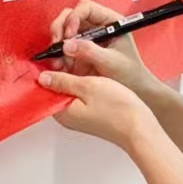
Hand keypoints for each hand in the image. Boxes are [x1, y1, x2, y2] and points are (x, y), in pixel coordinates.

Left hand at [36, 66, 152, 150]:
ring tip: (87, 62)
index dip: (50, 69)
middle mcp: (68, 116)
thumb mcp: (87, 86)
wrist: (140, 128)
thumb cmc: (118, 109)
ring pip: (70, 90)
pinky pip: (82, 96)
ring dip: (76, 75)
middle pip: (57, 88)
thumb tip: (43, 77)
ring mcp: (80, 116)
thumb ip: (62, 81)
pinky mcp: (91, 114)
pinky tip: (95, 75)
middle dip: (63, 70)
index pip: (45, 88)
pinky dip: (85, 83)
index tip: (58, 56)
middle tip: (74, 56)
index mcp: (62, 111)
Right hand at [48, 0, 155, 99]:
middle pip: (70, 16)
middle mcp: (95, 27)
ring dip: (56, 44)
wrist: (132, 89)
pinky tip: (59, 67)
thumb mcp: (111, 61)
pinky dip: (56, 57)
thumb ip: (90, 51)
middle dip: (60, 28)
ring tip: (57, 62)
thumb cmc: (129, 72)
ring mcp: (85, 39)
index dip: (74, 17)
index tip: (70, 34)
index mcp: (109, 21)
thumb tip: (66, 45)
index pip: (86, 8)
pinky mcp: (77, 53)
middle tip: (57, 44)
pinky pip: (61, 49)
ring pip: (62, 31)